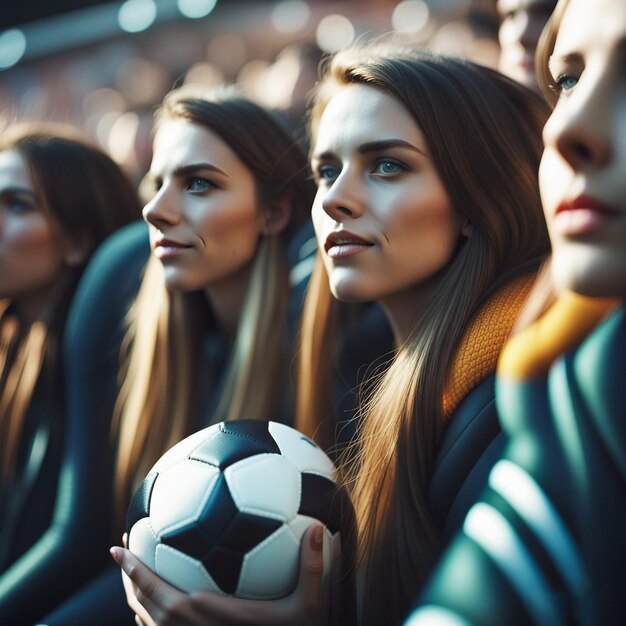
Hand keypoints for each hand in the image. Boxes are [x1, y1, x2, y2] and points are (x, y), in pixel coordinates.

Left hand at [110, 524, 329, 625]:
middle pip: (141, 603)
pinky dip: (148, 617)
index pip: (155, 589)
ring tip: (132, 573)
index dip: (132, 567)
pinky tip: (157, 606)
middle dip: (127, 575)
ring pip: (146, 622)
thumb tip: (321, 527)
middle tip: (122, 547)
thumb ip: (311, 568)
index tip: (118, 543)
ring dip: (134, 595)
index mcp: (204, 613)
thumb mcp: (306, 609)